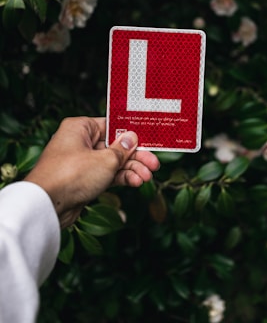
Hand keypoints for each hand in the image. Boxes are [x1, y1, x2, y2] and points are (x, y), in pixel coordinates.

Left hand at [25, 117, 159, 227]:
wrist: (47, 206)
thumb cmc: (70, 175)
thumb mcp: (105, 160)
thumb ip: (122, 150)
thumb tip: (131, 138)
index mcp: (80, 127)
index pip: (111, 125)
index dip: (131, 134)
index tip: (148, 139)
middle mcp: (79, 142)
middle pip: (114, 146)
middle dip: (135, 156)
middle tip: (154, 164)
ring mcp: (81, 162)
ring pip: (112, 162)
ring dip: (130, 169)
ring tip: (146, 177)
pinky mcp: (83, 179)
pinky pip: (106, 175)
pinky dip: (120, 178)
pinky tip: (135, 182)